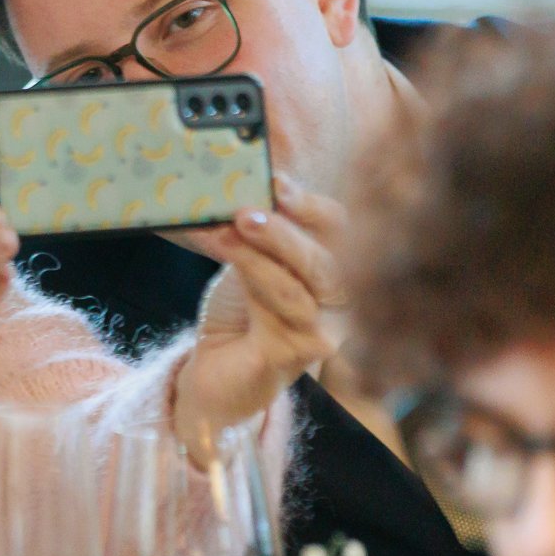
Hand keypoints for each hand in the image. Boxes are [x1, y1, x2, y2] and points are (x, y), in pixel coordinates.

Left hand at [170, 175, 348, 462]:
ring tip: (223, 229)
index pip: (339, 230)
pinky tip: (223, 251)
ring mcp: (321, 332)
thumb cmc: (238, 315)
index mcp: (328, 271)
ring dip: (257, 252)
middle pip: (324, 259)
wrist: (216, 374)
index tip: (274, 181)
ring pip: (297, 285)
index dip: (310, 204)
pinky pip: (276, 311)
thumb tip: (237, 187)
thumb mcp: (248, 262)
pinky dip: (248, 274)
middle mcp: (336, 303)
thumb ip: (254, 233)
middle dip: (282, 230)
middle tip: (244, 209)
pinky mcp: (295, 355)